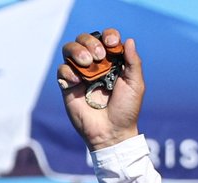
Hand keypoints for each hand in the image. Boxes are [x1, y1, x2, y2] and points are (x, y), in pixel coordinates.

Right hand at [57, 28, 143, 150]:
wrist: (112, 132)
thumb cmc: (126, 110)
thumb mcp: (135, 85)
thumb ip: (133, 63)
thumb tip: (129, 40)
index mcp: (112, 62)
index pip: (106, 39)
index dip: (108, 35)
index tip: (111, 43)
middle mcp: (95, 65)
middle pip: (85, 39)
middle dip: (90, 42)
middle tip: (99, 56)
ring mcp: (80, 74)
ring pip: (70, 49)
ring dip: (77, 51)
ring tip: (87, 64)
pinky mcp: (68, 85)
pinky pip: (62, 69)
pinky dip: (68, 71)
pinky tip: (78, 82)